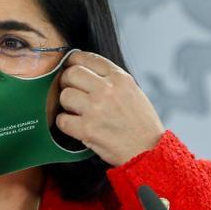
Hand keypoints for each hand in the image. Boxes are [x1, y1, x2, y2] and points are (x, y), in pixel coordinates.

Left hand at [55, 51, 164, 165]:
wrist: (148, 150)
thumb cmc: (141, 124)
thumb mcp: (132, 91)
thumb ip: (111, 79)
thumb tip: (86, 71)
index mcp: (120, 78)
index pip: (88, 58)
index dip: (74, 61)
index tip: (71, 66)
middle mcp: (107, 90)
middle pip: (71, 74)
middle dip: (67, 82)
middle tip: (71, 91)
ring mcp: (96, 109)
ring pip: (64, 95)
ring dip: (66, 104)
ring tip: (76, 111)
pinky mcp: (87, 129)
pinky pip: (62, 119)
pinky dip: (65, 123)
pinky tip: (76, 125)